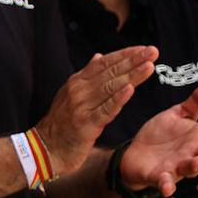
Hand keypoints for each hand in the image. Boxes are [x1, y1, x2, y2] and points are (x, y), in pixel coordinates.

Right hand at [34, 46, 156, 174]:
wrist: (44, 149)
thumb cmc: (61, 123)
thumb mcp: (70, 94)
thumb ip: (87, 75)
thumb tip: (98, 57)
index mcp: (76, 82)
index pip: (104, 63)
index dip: (124, 55)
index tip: (144, 49)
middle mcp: (78, 90)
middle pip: (109, 72)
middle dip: (132, 61)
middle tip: (152, 51)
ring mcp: (81, 107)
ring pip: (110, 88)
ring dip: (131, 76)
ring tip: (148, 66)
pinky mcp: (85, 124)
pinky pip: (105, 110)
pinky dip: (117, 99)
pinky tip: (130, 90)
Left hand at [121, 80, 197, 196]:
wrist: (135, 154)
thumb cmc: (162, 135)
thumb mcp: (180, 114)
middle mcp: (194, 153)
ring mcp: (177, 166)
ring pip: (190, 168)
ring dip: (194, 166)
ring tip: (197, 161)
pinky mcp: (158, 176)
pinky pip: (164, 182)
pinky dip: (166, 185)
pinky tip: (167, 188)